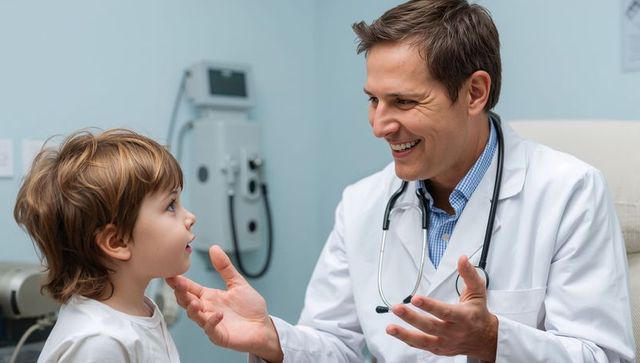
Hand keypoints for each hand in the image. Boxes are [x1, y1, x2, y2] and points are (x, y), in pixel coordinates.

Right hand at [165, 245, 282, 362]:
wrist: (264, 327)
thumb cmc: (250, 307)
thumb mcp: (237, 283)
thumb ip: (225, 267)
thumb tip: (214, 248)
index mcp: (209, 297)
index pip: (190, 288)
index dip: (179, 282)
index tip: (170, 274)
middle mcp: (207, 309)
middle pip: (187, 302)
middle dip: (180, 293)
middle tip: (177, 284)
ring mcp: (211, 323)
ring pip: (195, 316)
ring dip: (192, 309)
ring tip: (194, 302)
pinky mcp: (219, 335)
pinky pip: (211, 330)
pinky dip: (212, 322)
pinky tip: (218, 315)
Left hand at [386, 255, 497, 361]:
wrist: (486, 339)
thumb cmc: (478, 313)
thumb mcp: (478, 292)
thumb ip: (469, 274)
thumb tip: (462, 259)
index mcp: (464, 317)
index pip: (445, 312)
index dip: (430, 306)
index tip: (416, 298)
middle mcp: (454, 332)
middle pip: (430, 326)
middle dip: (412, 318)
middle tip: (397, 308)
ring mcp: (446, 343)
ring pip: (423, 341)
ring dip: (405, 334)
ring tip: (390, 328)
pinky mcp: (439, 350)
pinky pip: (422, 347)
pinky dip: (409, 341)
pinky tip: (397, 334)